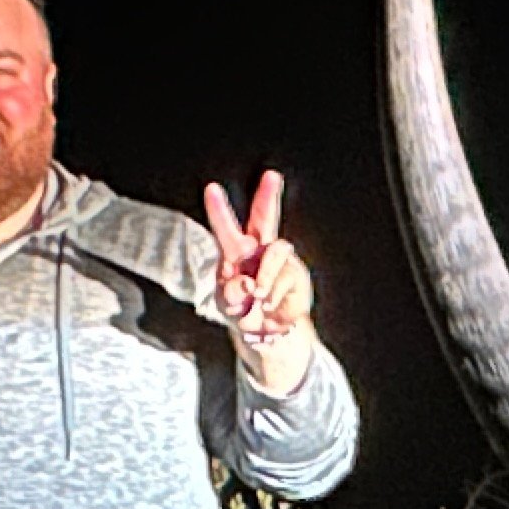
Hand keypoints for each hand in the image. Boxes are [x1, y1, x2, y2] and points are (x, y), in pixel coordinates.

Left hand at [201, 169, 317, 387]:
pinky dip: (274, 298)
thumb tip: (248, 284)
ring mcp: (280, 262)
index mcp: (235, 253)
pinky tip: (270, 309)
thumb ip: (231, 293)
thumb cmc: (242, 310)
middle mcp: (259, 251)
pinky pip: (286, 279)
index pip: (226, 228)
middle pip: (265, 218)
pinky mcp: (297, 276)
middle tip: (272, 175)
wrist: (267, 333)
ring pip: (276, 252)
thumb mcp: (228, 304)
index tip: (212, 189)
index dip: (219, 210)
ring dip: (266, 274)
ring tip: (259, 296)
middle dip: (268, 197)